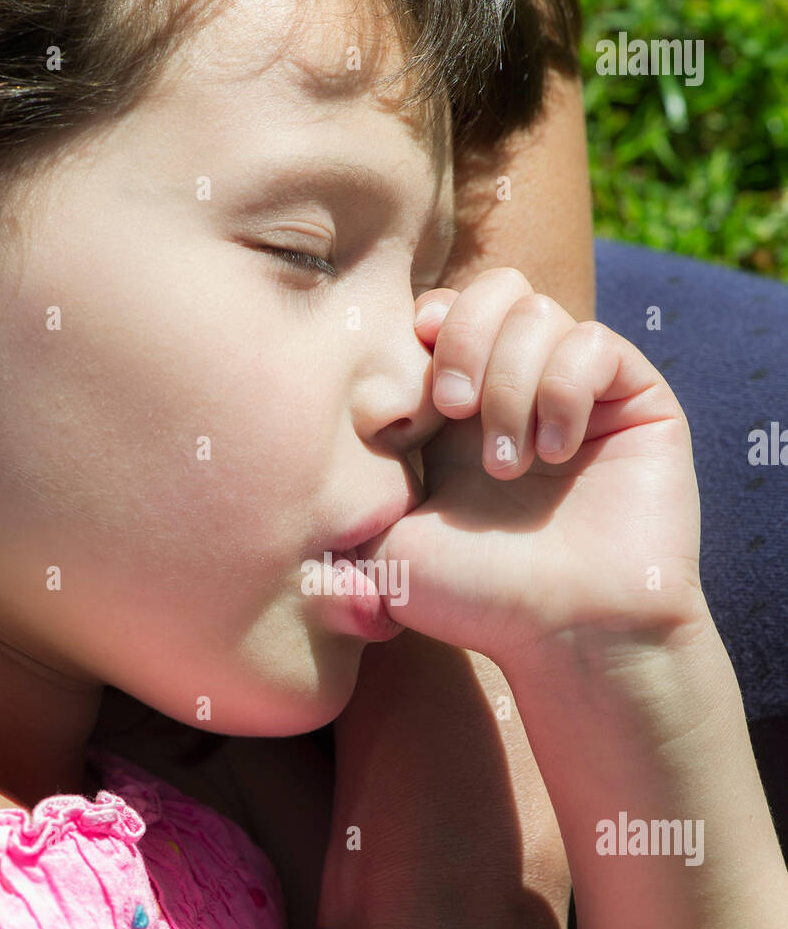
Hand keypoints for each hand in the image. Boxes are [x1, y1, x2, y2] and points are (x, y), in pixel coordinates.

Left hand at [373, 269, 703, 662]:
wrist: (570, 638)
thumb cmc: (480, 602)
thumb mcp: (383, 544)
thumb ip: (349, 489)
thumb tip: (296, 445)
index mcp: (458, 413)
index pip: (437, 317)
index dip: (419, 338)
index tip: (409, 405)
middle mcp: (519, 390)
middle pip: (489, 291)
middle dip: (461, 341)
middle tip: (454, 413)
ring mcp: (578, 390)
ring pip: (536, 310)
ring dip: (510, 383)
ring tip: (510, 463)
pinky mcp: (633, 398)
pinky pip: (593, 341)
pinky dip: (564, 389)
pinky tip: (557, 453)